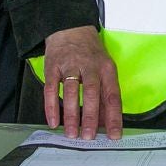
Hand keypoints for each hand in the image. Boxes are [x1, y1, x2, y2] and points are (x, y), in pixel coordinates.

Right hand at [43, 25, 122, 139]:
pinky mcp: (53, 66)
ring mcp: (70, 65)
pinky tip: (54, 122)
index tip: (114, 136)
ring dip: (71, 115)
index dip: (114, 117)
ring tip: (72, 134)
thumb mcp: (104, 69)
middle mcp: (89, 66)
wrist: (71, 28)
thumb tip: (107, 124)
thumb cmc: (90, 54)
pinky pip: (51, 89)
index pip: (112, 95)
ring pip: (71, 92)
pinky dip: (51, 107)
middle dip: (90, 117)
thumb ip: (104, 95)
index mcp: (106, 69)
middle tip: (88, 137)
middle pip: (91, 93)